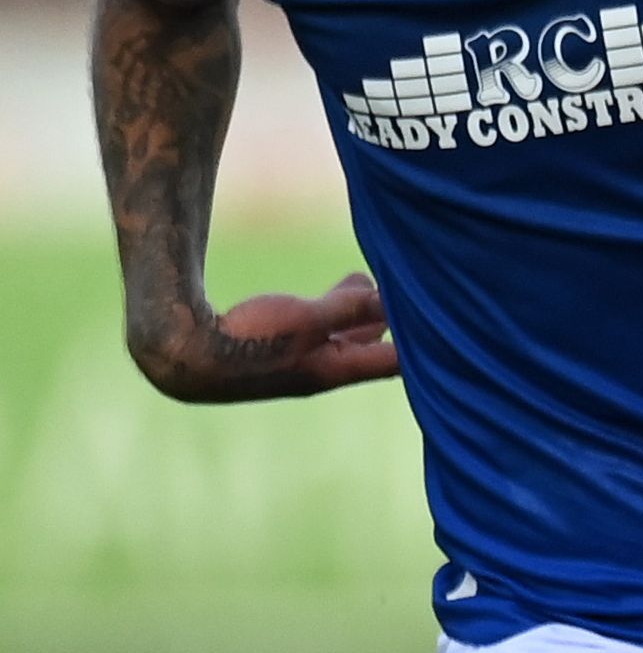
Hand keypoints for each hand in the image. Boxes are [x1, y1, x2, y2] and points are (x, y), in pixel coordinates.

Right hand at [136, 271, 398, 402]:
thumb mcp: (305, 318)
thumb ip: (347, 308)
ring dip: (358, 311)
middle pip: (369, 348)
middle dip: (391, 324)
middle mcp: (320, 371)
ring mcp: (295, 362)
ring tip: (366, 281)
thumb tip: (386, 298)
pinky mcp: (271, 350)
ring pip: (340, 335)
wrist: (180, 354)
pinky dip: (329, 311)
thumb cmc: (245, 339)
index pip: (393, 362)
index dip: (422, 348)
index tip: (452, 335)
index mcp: (334, 371)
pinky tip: (328, 294)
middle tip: (412, 300)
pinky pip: (315, 330)